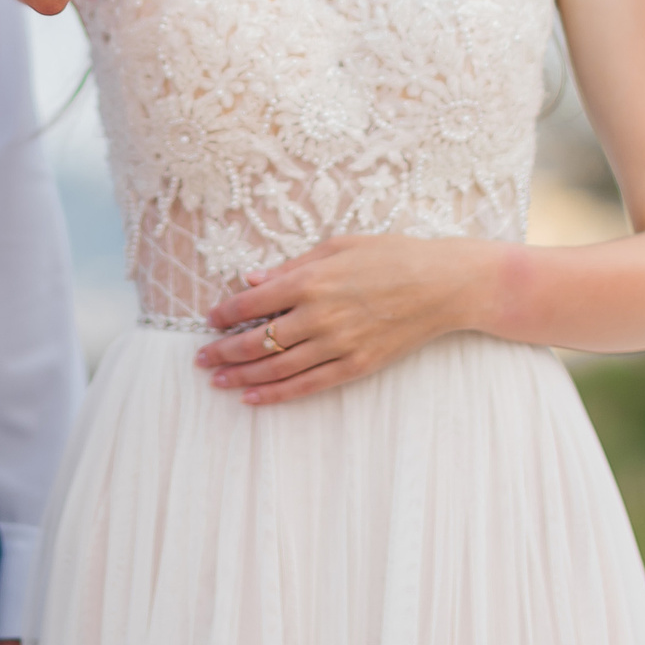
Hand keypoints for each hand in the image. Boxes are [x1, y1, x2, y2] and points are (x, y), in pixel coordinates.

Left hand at [195, 235, 516, 404]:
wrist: (443, 285)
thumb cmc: (392, 255)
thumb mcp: (338, 246)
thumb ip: (292, 266)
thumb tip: (252, 280)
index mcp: (311, 281)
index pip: (253, 304)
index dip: (225, 314)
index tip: (209, 320)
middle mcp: (319, 316)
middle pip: (258, 341)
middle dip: (224, 351)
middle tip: (201, 358)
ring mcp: (338, 345)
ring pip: (277, 368)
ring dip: (243, 376)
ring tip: (218, 381)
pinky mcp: (356, 366)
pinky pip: (308, 385)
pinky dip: (278, 394)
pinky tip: (254, 398)